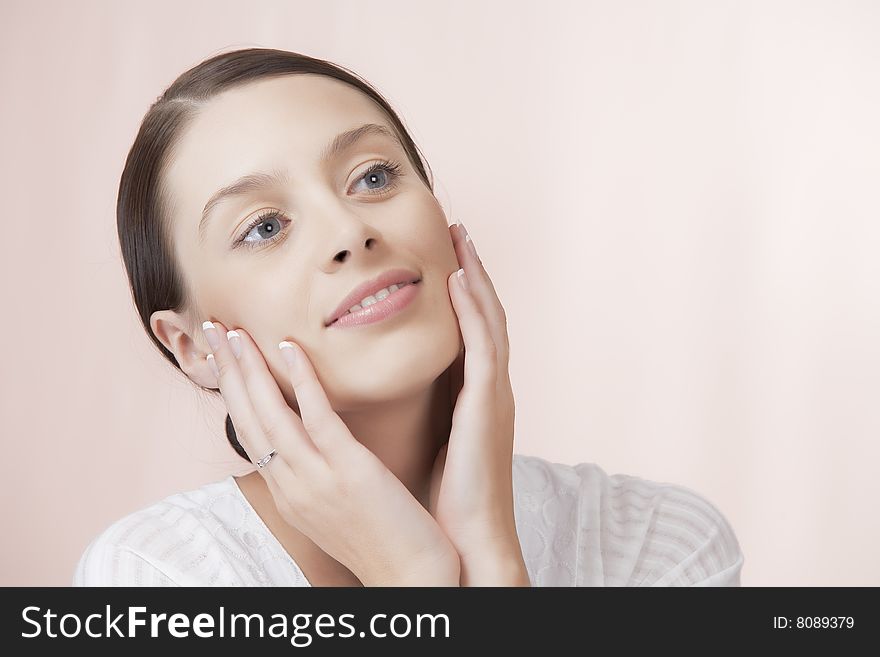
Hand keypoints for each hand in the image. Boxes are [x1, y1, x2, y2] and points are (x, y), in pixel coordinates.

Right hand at [201, 321, 460, 586]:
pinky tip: (289, 347)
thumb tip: (312, 439)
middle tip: (211, 327)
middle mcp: (290, 485)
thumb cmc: (382, 540)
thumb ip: (317, 471)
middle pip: (247, 418)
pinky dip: (301, 381)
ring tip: (233, 330)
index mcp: (286, 491)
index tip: (223, 355)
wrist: (412, 579)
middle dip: (226, 371)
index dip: (232, 391)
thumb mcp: (334, 505)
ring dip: (248, 368)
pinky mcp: (348, 472)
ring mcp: (316, 479)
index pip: (249, 432)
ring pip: (270, 415)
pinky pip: (318, 418)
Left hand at [427, 222, 530, 585]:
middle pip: (485, 315)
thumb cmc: (443, 497)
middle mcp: (490, 388)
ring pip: (489, 321)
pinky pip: (483, 348)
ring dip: (476, 277)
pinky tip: (459, 281)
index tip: (445, 255)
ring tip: (461, 239)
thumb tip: (392, 385)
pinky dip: (474, 312)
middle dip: (473, 271)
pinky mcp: (487, 407)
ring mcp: (493, 395)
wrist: (466, 540)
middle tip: (457, 231)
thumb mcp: (432, 439)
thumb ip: (423, 407)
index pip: (472, 330)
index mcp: (475, 396)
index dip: (462, 290)